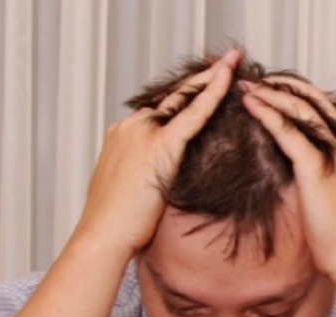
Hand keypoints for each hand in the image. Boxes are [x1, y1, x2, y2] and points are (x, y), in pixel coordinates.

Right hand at [74, 49, 240, 254]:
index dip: (184, 96)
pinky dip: (213, 93)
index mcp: (122, 135)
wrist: (102, 235)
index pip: (159, 109)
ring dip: (212, 78)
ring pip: (185, 97)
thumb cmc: (118, 225)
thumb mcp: (131, 190)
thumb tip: (160, 182)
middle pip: (172, 96)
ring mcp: (143, 132)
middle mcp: (131, 127)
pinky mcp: (160, 145)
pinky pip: (194, 112)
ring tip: (234, 61)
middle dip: (201, 79)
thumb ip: (147, 175)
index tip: (203, 84)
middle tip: (226, 62)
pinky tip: (229, 78)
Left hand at [239, 76, 335, 279]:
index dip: (305, 101)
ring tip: (250, 86)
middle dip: (287, 87)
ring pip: (302, 110)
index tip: (284, 95)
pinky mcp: (316, 167)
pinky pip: (287, 131)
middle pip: (317, 103)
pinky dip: (267, 113)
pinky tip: (251, 104)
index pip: (330, 115)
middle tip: (262, 81)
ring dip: (273, 94)